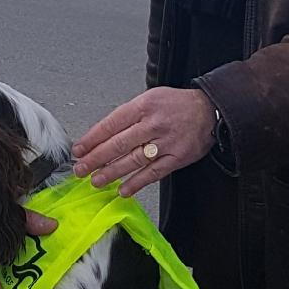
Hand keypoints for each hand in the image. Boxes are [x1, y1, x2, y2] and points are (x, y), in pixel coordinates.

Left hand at [72, 88, 215, 197]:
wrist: (209, 110)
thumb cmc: (176, 104)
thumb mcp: (150, 98)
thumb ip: (128, 115)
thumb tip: (102, 135)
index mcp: (142, 106)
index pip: (111, 124)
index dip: (92, 139)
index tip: (79, 150)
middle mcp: (152, 124)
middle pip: (118, 144)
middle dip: (95, 158)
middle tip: (81, 168)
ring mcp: (165, 142)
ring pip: (133, 160)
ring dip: (112, 172)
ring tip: (96, 180)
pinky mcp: (176, 158)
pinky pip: (153, 173)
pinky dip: (136, 183)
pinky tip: (123, 190)